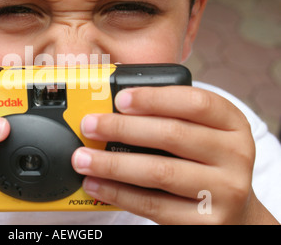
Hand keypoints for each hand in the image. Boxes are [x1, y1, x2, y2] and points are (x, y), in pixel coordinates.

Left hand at [72, 86, 276, 223]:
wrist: (236, 213)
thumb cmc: (206, 163)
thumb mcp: (201, 132)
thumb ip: (168, 117)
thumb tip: (112, 108)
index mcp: (232, 123)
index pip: (195, 102)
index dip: (154, 98)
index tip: (119, 98)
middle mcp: (235, 154)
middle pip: (173, 135)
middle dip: (123, 128)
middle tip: (89, 125)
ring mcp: (224, 191)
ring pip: (159, 172)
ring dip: (113, 164)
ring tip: (83, 158)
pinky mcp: (206, 222)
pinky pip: (153, 204)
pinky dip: (118, 193)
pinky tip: (96, 184)